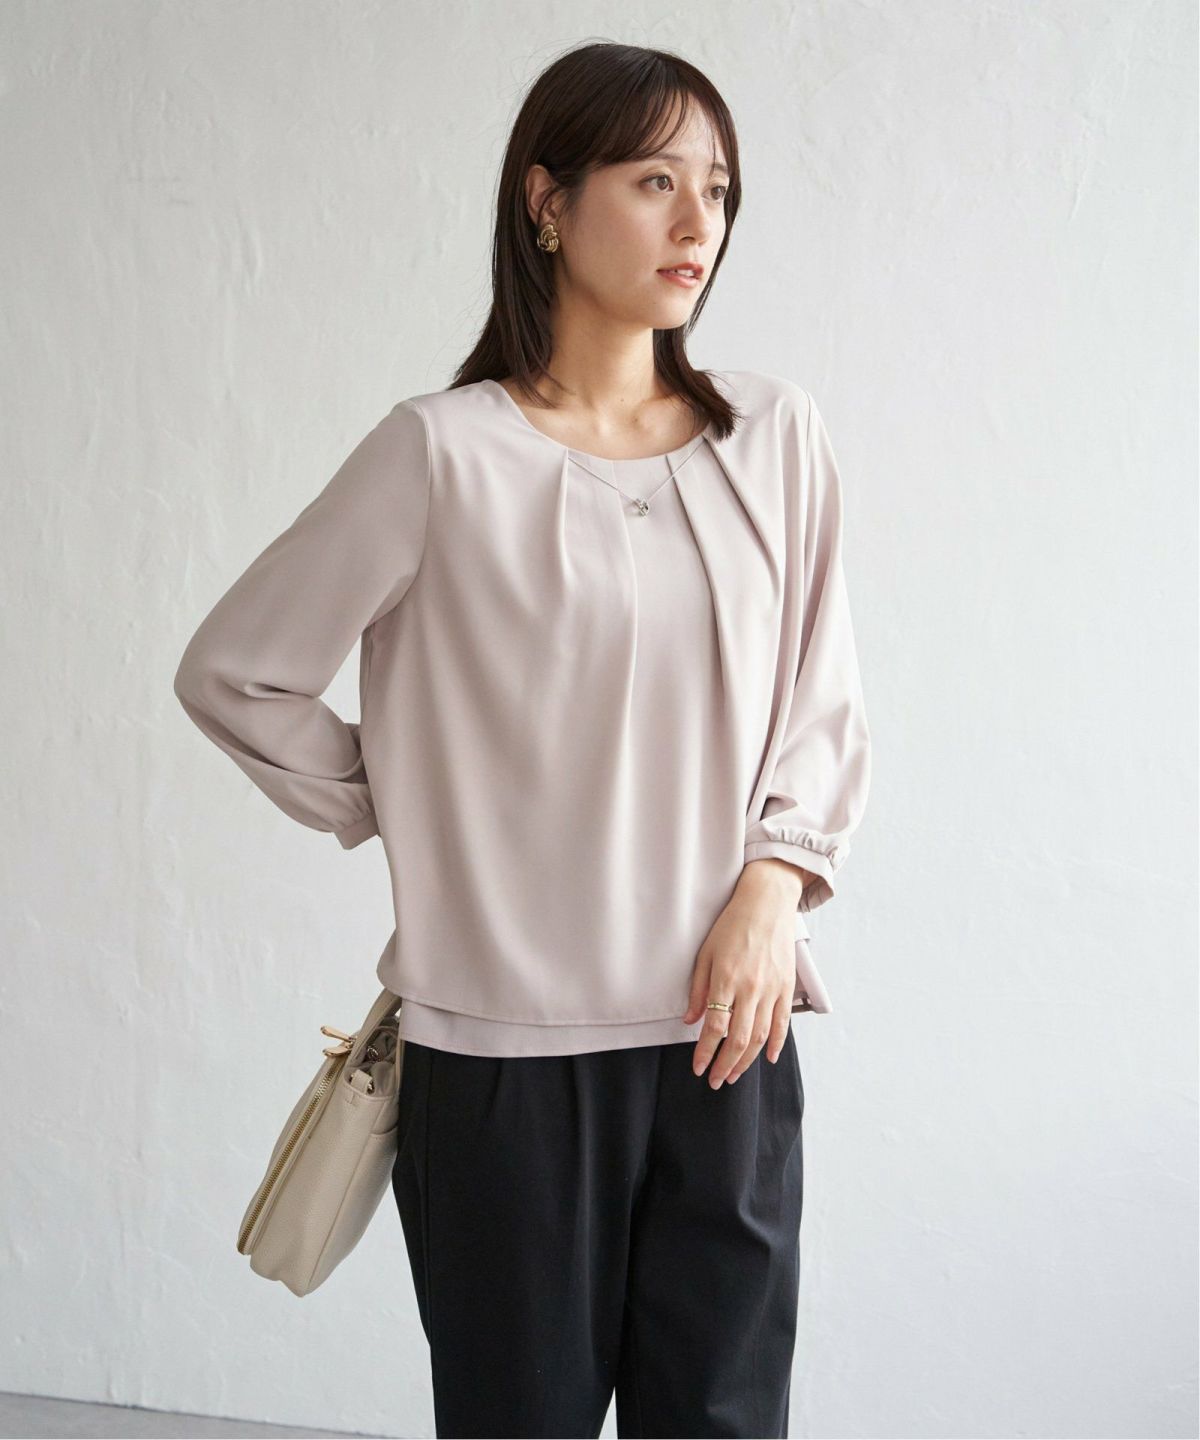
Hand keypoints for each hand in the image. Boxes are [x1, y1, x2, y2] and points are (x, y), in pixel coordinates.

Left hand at [683, 860, 806, 1087]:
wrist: (766, 904)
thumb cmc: (731, 925)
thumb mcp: (705, 953)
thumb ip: (698, 990)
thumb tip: (691, 1021)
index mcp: (726, 979)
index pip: (715, 1027)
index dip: (706, 1052)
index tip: (698, 1068)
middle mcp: (750, 988)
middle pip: (738, 1039)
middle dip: (725, 1065)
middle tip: (715, 1081)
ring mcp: (771, 989)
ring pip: (761, 1036)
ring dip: (747, 1060)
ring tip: (734, 1074)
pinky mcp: (786, 987)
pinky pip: (782, 1023)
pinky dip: (776, 1044)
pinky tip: (768, 1059)